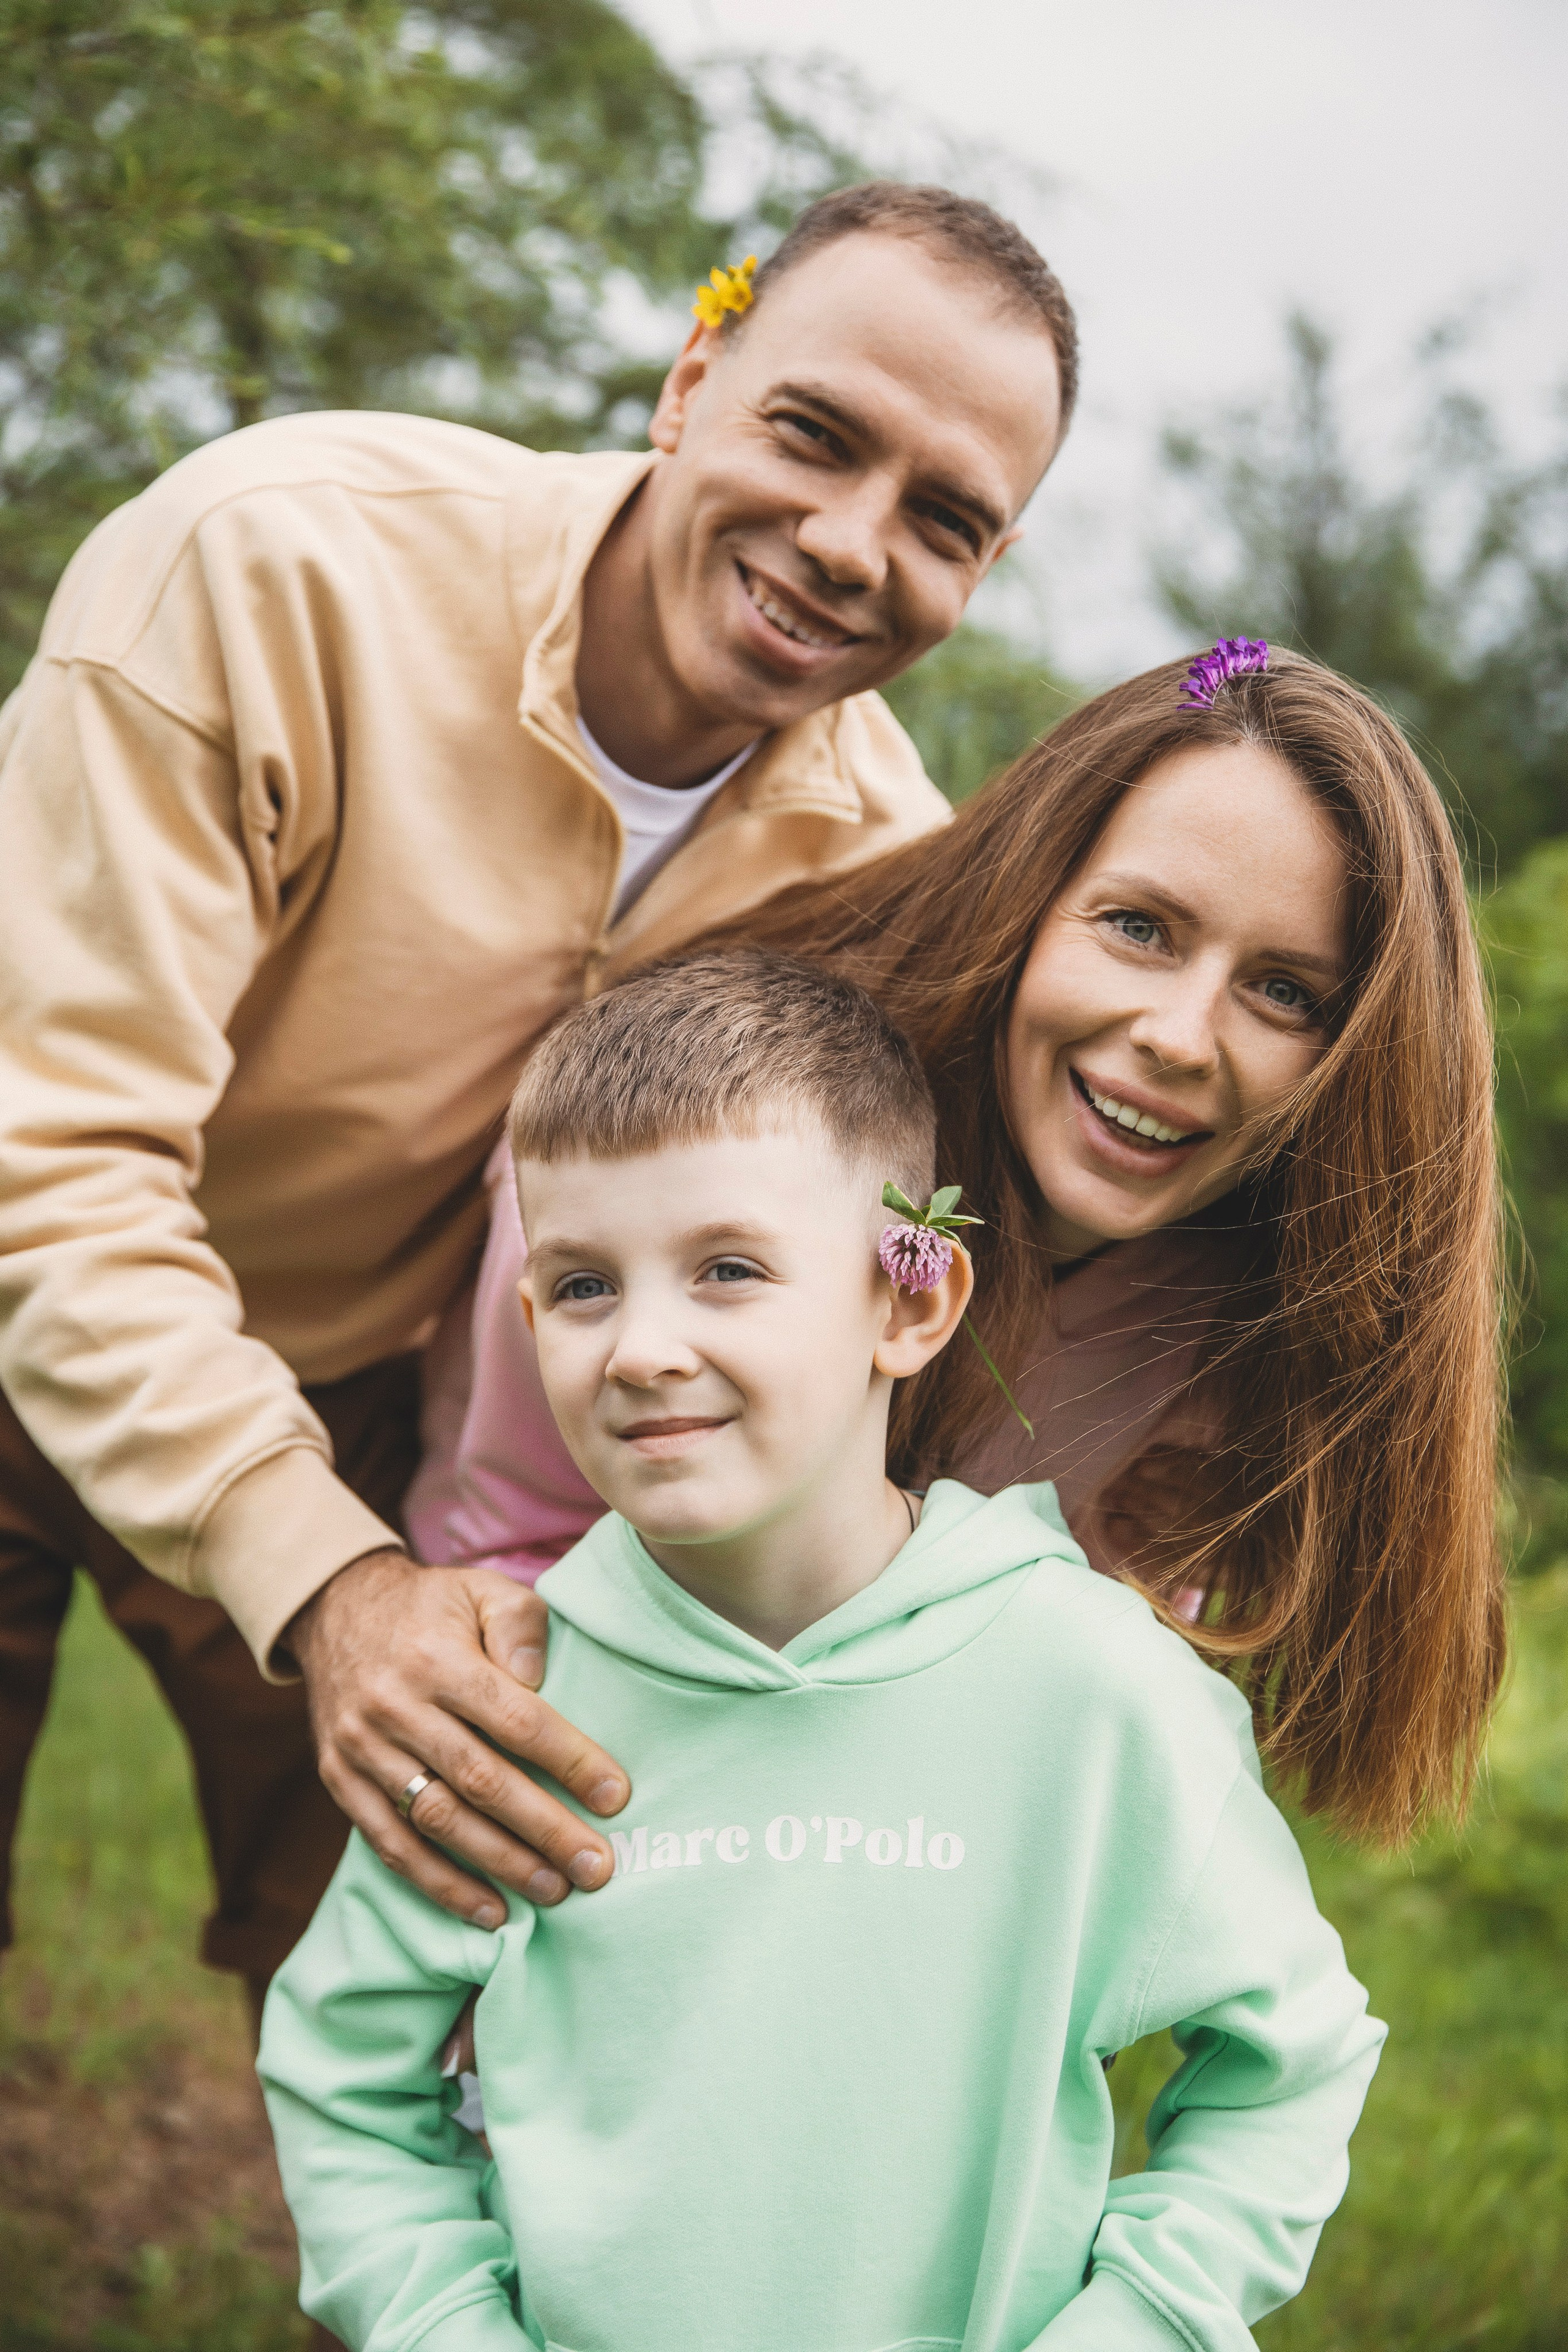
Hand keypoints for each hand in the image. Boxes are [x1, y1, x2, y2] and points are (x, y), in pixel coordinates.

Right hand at [283, 1550, 629, 1926]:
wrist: (334, 1609)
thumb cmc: (431, 1606)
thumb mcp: (481, 1588)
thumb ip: (521, 1625)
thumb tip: (541, 1681)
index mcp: (437, 1657)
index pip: (514, 1719)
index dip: (568, 1761)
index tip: (616, 1796)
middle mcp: (394, 1706)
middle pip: (480, 1779)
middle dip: (544, 1829)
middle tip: (597, 1867)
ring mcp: (361, 1748)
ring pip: (437, 1819)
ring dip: (499, 1864)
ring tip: (554, 1890)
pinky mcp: (339, 1780)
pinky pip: (391, 1843)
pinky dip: (439, 1883)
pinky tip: (488, 1910)